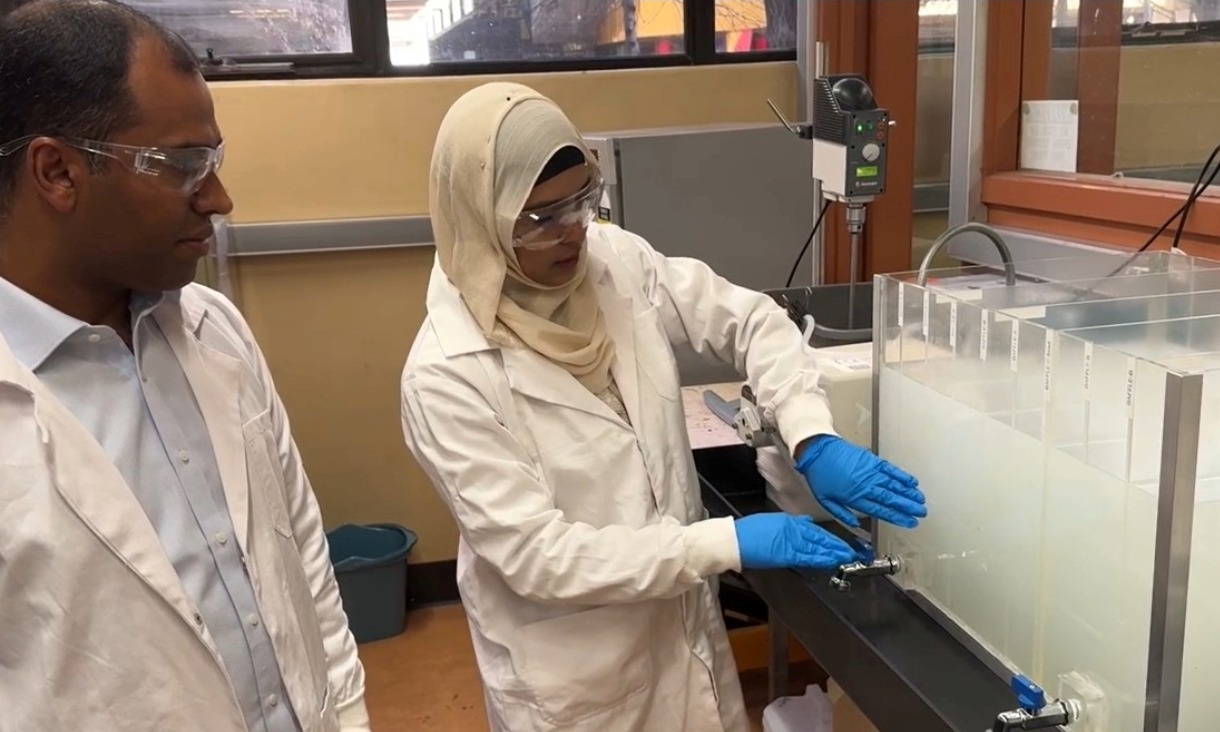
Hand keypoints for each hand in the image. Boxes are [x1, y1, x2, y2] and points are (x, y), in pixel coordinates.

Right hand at [734, 513, 858, 569]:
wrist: (734, 539)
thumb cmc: (748, 531)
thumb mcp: (772, 520)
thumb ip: (791, 523)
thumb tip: (806, 523)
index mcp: (790, 521)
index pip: (815, 530)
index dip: (830, 538)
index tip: (841, 544)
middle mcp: (793, 530)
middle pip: (820, 539)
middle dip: (836, 546)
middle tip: (851, 552)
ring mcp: (790, 542)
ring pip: (816, 548)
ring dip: (832, 553)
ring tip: (846, 558)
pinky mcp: (785, 554)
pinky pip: (806, 557)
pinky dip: (819, 559)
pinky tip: (829, 562)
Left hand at [795, 436, 925, 528]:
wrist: (817, 451)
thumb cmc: (820, 474)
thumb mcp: (825, 500)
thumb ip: (842, 513)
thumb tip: (854, 523)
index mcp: (855, 498)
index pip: (882, 511)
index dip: (898, 518)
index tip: (910, 522)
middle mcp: (866, 486)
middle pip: (892, 499)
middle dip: (909, 507)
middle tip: (921, 513)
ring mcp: (870, 472)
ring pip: (894, 485)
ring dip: (909, 493)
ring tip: (921, 500)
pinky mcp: (871, 460)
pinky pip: (891, 469)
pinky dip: (902, 476)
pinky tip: (912, 482)